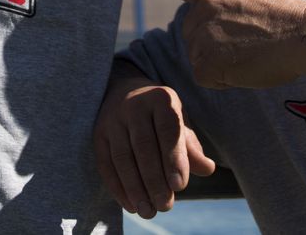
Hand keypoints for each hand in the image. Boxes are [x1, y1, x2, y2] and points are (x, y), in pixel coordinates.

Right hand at [94, 77, 214, 218]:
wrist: (126, 93)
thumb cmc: (161, 117)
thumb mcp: (180, 124)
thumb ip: (191, 148)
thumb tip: (208, 169)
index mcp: (161, 99)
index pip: (168, 130)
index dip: (173, 159)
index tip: (179, 187)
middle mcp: (135, 105)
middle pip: (143, 146)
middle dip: (154, 180)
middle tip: (165, 206)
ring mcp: (113, 118)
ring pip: (122, 157)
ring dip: (135, 188)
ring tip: (148, 211)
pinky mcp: (98, 133)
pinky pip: (105, 163)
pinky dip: (117, 187)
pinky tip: (130, 205)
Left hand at [136, 0, 305, 89]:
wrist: (301, 34)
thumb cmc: (287, 23)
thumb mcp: (251, 0)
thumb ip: (226, 11)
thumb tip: (211, 39)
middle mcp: (203, 7)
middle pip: (193, 36)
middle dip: (214, 46)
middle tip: (250, 45)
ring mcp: (202, 32)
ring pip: (200, 59)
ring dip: (222, 64)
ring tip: (252, 54)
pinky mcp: (205, 59)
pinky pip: (205, 77)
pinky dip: (224, 80)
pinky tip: (245, 68)